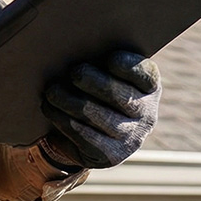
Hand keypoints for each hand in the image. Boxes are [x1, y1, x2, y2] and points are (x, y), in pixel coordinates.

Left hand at [37, 51, 159, 169]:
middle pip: (117, 94)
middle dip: (91, 80)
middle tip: (73, 72)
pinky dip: (61, 118)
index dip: (127, 66)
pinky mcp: (110, 155)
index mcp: (150, 87)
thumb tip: (74, 45)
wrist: (97, 134)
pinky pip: (81, 134)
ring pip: (93, 114)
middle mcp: (147, 114)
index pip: (145, 74)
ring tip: (52, 91)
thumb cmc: (99, 90)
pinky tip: (50, 107)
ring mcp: (130, 138)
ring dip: (67, 100)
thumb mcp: (108, 73)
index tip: (109, 58)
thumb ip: (102, 61)